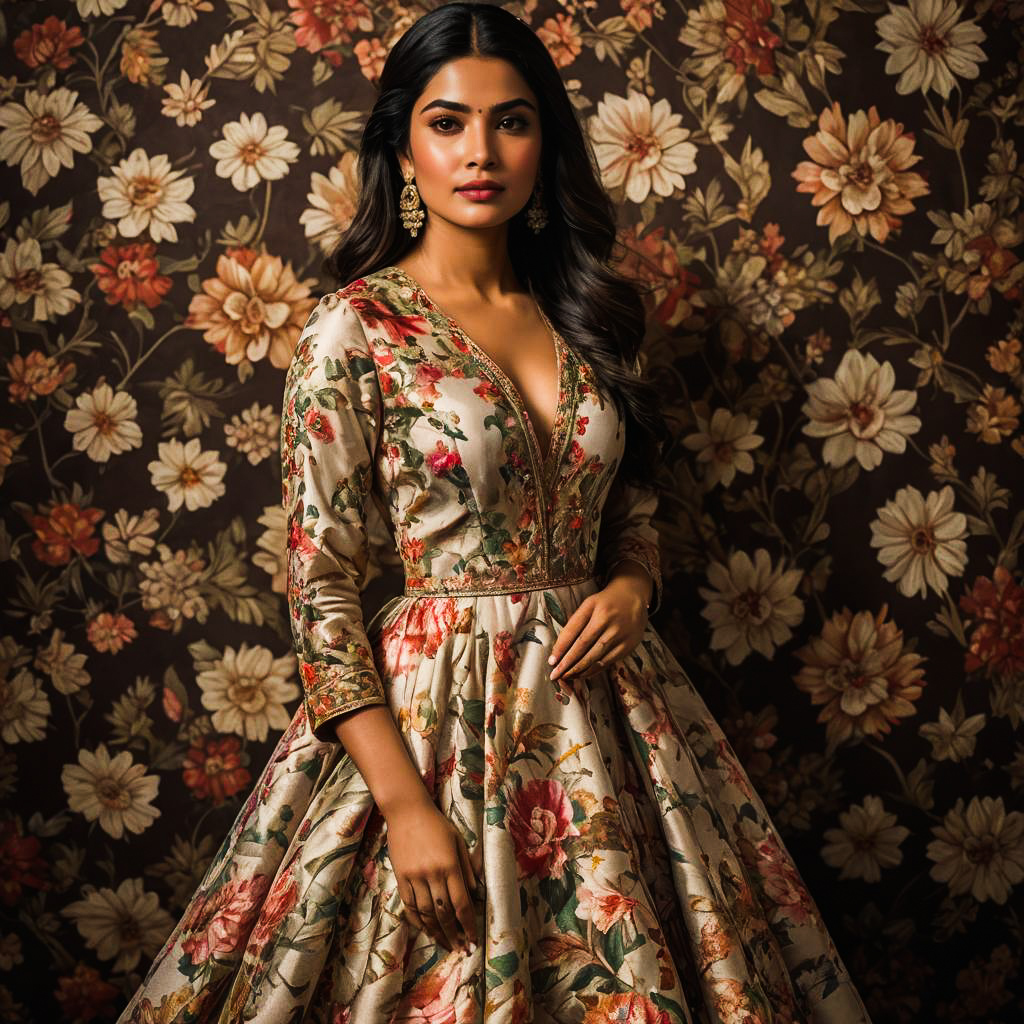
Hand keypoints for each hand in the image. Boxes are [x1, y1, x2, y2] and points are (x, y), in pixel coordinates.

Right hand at [385, 798, 478, 953]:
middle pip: (444, 912)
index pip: (461, 902)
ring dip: (437, 932)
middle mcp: (432, 874)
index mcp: (450, 865)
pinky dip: (418, 921)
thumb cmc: (437, 824)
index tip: (474, 938)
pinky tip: (426, 930)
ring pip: (426, 913)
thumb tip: (474, 893)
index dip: (468, 924)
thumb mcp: (458, 840)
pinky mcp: (400, 877)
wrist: (407, 811)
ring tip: (446, 944)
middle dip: (454, 934)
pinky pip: (409, 905)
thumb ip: (467, 867)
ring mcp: (414, 877)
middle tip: (462, 950)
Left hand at [547, 572, 648, 682]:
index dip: (561, 648)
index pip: (573, 630)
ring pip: (595, 657)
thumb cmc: (605, 603)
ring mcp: (619, 633)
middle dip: (567, 663)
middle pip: (583, 646)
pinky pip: (607, 662)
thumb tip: (559, 649)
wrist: (633, 596)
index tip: (551, 661)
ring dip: (579, 670)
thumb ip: (575, 623)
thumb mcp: (588, 604)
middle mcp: (606, 620)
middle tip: (555, 675)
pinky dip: (593, 670)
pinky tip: (583, 674)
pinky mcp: (628, 645)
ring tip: (566, 677)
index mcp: (593, 607)